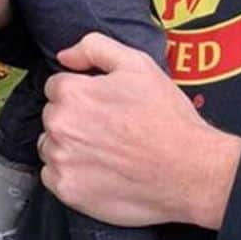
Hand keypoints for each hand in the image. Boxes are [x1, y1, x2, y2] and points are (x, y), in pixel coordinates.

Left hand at [40, 33, 240, 229]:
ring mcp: (62, 162)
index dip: (83, 92)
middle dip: (75, 118)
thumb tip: (65, 57)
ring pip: (50, 145)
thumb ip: (94, 47)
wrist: (190, 171)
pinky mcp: (68, 192)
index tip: (103, 105)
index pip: (57, 86)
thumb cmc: (166, 117)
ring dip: (69, 146)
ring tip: (105, 150)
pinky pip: (53, 176)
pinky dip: (70, 174)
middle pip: (53, 116)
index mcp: (72, 93)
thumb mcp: (137, 63)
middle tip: (108, 128)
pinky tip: (99, 171)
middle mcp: (61, 127)